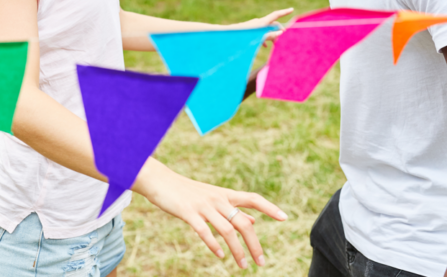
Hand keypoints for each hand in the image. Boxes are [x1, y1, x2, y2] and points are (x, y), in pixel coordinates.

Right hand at [133, 159, 287, 268]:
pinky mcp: (189, 212)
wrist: (161, 180)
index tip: (285, 218)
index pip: (253, 198)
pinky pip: (205, 231)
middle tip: (262, 263)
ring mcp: (204, 205)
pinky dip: (214, 245)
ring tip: (244, 266)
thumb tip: (253, 219)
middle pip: (243, 222)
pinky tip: (220, 256)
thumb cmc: (188, 191)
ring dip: (238, 250)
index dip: (269, 207)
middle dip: (255, 243)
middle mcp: (218, 199)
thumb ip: (233, 208)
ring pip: (227, 229)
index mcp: (225, 194)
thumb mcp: (213, 198)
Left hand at [234, 8, 293, 45]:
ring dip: (272, 36)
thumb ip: (270, 35)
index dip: (284, 12)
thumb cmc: (244, 37)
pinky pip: (260, 33)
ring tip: (276, 45)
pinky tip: (264, 45)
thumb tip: (281, 32)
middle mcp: (259, 23)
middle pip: (273, 24)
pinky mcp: (250, 31)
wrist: (229, 36)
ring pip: (267, 30)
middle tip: (283, 40)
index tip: (292, 9)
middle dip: (279, 31)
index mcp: (262, 22)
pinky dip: (264, 38)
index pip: (276, 15)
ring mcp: (254, 26)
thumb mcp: (259, 37)